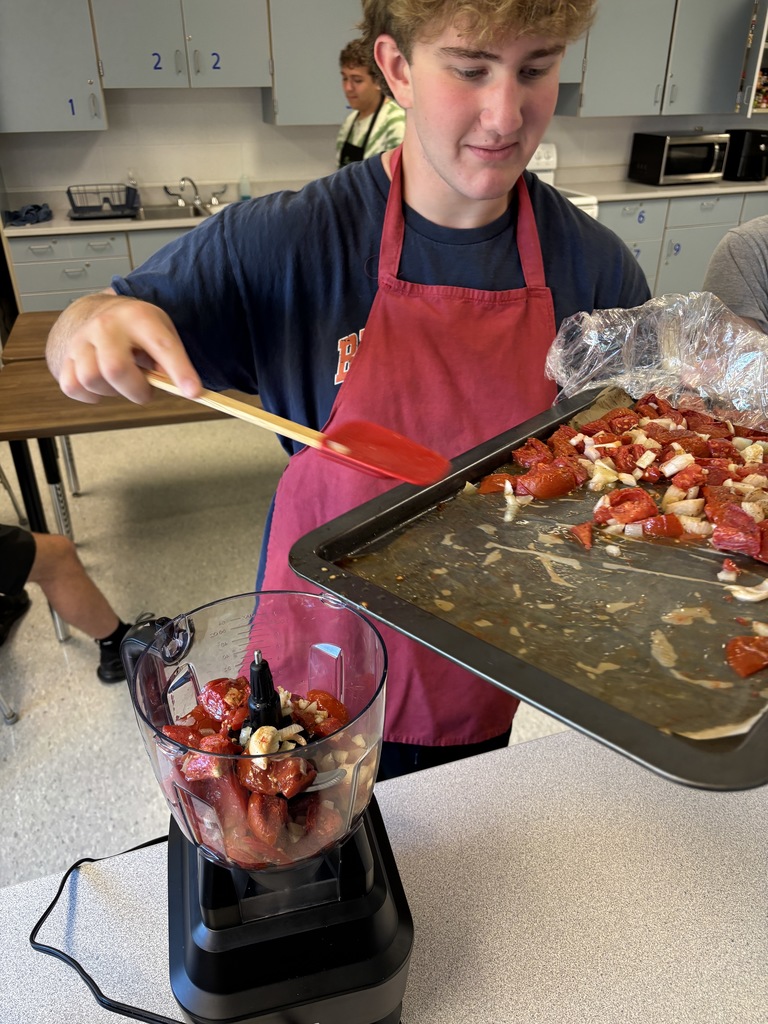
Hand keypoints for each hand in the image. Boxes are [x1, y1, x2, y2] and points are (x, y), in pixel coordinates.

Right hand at [46, 292, 201, 403]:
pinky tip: (103, 385)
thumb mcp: (160, 331)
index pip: (162, 345)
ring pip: (91, 379)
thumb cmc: (136, 329)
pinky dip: (90, 395)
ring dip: (112, 391)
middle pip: (115, 368)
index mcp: (139, 317)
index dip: (179, 371)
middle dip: (136, 390)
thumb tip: (180, 388)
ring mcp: (81, 340)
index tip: (193, 392)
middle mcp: (106, 325)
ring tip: (122, 381)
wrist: (96, 313)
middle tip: (145, 390)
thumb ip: (171, 359)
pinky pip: (72, 386)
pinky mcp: (64, 356)